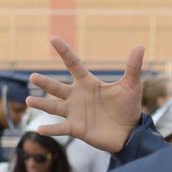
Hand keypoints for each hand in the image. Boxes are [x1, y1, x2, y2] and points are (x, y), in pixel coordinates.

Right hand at [27, 37, 143, 153]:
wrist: (130, 132)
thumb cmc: (127, 107)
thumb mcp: (131, 86)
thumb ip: (133, 67)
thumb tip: (141, 46)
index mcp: (88, 83)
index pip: (73, 64)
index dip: (64, 52)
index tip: (53, 38)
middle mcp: (77, 96)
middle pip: (57, 87)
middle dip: (45, 83)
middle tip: (33, 76)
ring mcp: (74, 112)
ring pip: (54, 107)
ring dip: (42, 104)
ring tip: (30, 100)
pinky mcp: (76, 128)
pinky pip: (61, 128)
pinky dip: (51, 129)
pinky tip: (40, 129)